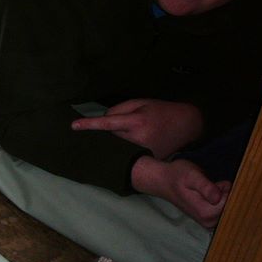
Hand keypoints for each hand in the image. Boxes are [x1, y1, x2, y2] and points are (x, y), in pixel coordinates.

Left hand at [71, 99, 202, 159]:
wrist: (188, 125)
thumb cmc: (161, 110)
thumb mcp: (141, 102)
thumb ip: (119, 109)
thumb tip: (103, 120)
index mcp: (137, 121)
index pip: (108, 123)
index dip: (89, 124)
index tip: (73, 126)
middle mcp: (139, 138)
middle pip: (112, 136)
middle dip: (112, 130)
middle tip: (126, 124)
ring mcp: (144, 151)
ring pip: (119, 146)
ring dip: (121, 139)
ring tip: (138, 132)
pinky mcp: (149, 159)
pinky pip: (130, 153)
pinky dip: (130, 147)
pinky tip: (142, 141)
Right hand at [131, 156, 230, 228]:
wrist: (164, 181)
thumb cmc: (177, 176)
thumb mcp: (192, 176)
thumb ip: (205, 187)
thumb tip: (218, 197)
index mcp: (206, 213)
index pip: (232, 203)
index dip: (229, 191)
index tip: (218, 182)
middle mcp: (209, 222)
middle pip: (233, 208)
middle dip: (229, 194)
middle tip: (215, 183)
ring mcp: (209, 222)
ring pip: (230, 208)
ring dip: (226, 196)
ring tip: (212, 187)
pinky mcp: (209, 219)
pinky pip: (225, 210)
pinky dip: (224, 200)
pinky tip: (214, 192)